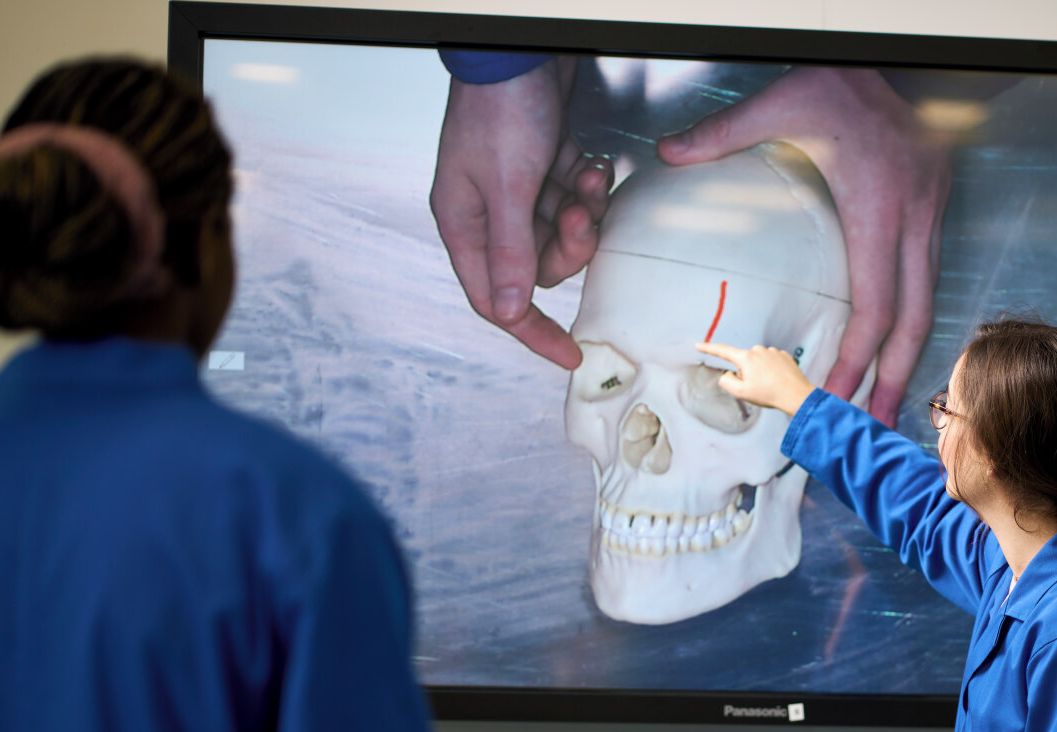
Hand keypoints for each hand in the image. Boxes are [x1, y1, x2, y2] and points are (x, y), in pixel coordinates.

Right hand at [431, 57, 613, 368]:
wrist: (521, 51)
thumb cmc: (501, 110)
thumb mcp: (507, 186)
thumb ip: (511, 251)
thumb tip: (510, 311)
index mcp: (464, 224)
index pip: (495, 300)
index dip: (531, 331)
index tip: (569, 355)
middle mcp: (489, 214)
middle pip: (538, 267)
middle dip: (569, 247)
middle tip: (580, 215)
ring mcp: (518, 191)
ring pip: (563, 234)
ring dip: (584, 212)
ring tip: (588, 180)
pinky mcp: (546, 169)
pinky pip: (575, 201)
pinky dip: (589, 188)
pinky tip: (593, 164)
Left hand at [659, 66, 950, 425]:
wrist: (906, 60)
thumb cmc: (843, 81)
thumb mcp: (783, 100)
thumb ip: (725, 131)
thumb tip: (668, 153)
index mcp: (877, 204)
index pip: (875, 300)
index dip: (860, 354)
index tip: (840, 394)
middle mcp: (913, 218)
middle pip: (913, 316)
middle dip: (895, 375)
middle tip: (877, 425)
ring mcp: (930, 214)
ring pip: (927, 300)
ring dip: (909, 354)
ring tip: (890, 398)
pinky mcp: (933, 209)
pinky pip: (927, 278)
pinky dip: (912, 318)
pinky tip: (895, 343)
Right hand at [695, 342, 816, 417]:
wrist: (796, 395)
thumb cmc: (769, 395)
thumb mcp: (741, 393)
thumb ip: (727, 382)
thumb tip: (728, 374)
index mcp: (746, 358)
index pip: (723, 351)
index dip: (709, 349)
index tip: (699, 345)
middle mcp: (759, 350)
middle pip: (743, 362)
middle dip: (746, 373)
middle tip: (757, 387)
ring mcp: (773, 351)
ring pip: (758, 362)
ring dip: (760, 372)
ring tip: (770, 385)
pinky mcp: (784, 355)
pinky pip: (771, 362)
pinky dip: (772, 371)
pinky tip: (778, 380)